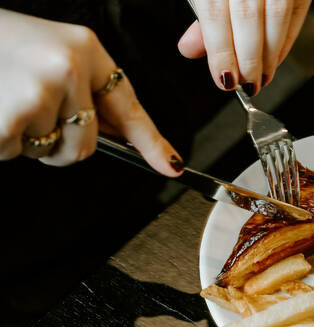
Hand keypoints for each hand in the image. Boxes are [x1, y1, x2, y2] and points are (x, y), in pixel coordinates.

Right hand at [0, 10, 183, 175]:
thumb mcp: (50, 55)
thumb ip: (86, 93)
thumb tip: (121, 136)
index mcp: (84, 48)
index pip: (128, 105)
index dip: (152, 141)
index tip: (171, 167)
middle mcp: (68, 67)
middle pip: (87, 144)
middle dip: (59, 143)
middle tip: (26, 110)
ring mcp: (40, 91)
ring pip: (50, 151)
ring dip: (25, 140)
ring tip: (4, 100)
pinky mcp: (11, 116)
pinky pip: (15, 153)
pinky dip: (0, 142)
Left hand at [178, 0, 310, 94]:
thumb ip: (203, 17)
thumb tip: (191, 50)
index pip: (215, 13)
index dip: (221, 51)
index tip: (224, 79)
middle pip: (247, 18)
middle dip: (247, 59)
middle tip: (246, 85)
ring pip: (276, 17)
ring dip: (269, 56)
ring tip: (260, 78)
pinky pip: (294, 14)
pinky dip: (285, 42)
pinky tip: (275, 59)